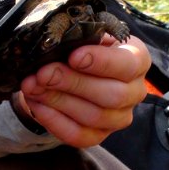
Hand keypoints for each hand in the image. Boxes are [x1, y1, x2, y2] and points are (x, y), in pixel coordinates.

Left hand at [15, 35, 150, 146]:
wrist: (70, 69)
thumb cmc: (81, 47)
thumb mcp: (84, 34)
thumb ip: (78, 35)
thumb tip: (59, 41)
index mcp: (136, 59)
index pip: (127, 65)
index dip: (101, 62)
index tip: (74, 56)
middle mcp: (134, 91)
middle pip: (111, 95)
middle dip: (72, 83)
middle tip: (43, 73)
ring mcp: (119, 117)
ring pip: (93, 116)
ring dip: (57, 100)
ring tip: (32, 86)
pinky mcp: (99, 135)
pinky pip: (78, 135)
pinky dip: (53, 120)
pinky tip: (36, 103)